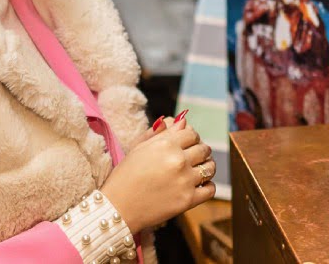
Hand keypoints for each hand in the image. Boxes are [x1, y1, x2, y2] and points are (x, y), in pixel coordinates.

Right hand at [100, 121, 216, 230]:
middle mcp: (178, 160)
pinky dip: (207, 186)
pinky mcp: (188, 200)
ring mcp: (185, 180)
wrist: (117, 208)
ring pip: (210, 168)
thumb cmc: (124, 176)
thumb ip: (161, 132)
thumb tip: (182, 120)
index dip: (191, 138)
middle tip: (194, 157)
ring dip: (206, 167)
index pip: (192, 134)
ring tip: (198, 171)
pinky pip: (210, 189)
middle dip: (200, 151)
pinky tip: (198, 185)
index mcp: (166, 145)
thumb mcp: (138, 148)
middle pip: (204, 149)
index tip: (188, 144)